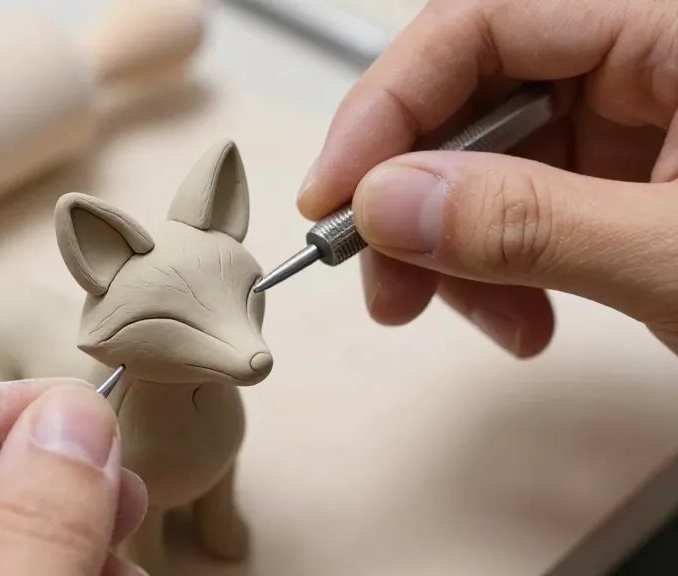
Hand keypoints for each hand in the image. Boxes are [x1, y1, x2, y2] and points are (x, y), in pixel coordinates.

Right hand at [298, 0, 677, 356]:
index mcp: (668, 26)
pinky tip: (522, 316)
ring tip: (485, 319)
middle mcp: (645, 56)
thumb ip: (529, 222)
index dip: (388, 103)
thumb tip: (386, 203)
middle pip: (473, 95)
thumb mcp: (672, 253)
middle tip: (386, 278)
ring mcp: (640, 115)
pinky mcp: (631, 173)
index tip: (334, 195)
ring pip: (491, 159)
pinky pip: (528, 202)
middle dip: (417, 198)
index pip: (481, 23)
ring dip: (457, 248)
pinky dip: (504, 264)